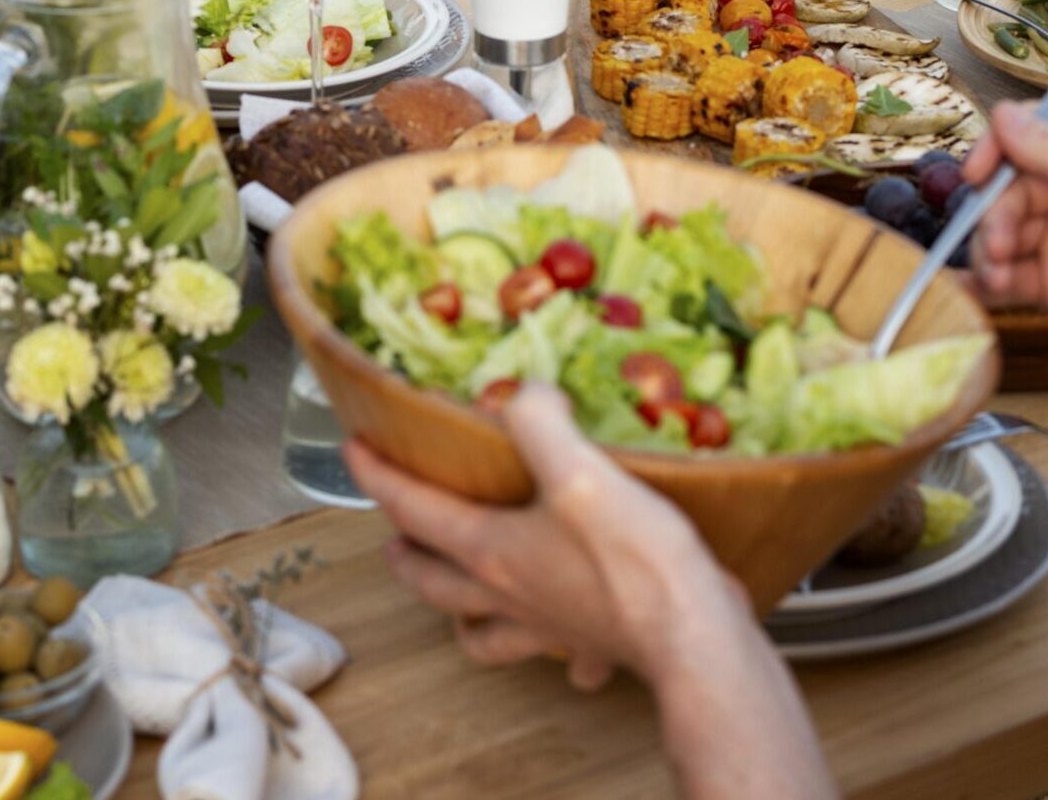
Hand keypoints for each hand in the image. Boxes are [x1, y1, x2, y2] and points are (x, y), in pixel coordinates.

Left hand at [349, 387, 837, 798]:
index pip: (415, 509)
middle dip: (405, 554)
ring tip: (461, 594)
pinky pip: (559, 654)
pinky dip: (553, 649)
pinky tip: (566, 639)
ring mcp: (546, 627)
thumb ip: (541, 423)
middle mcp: (508, 595)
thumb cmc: (634, 559)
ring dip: (460, 615)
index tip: (354, 447)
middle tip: (395, 534)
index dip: (378, 475)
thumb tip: (522, 394)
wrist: (692, 636)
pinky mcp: (592, 645)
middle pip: (432, 580)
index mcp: (492, 550)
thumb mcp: (580, 471)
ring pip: (482, 634)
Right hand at [964, 101, 1047, 399]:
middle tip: (998, 245)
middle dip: (994, 212)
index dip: (1000, 147)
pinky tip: (990, 290)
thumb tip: (1003, 112)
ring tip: (1000, 276)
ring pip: (1002, 226)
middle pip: (1011, 182)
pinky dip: (992, 277)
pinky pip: (1007, 268)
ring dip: (989, 248)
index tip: (977, 176)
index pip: (1036, 129)